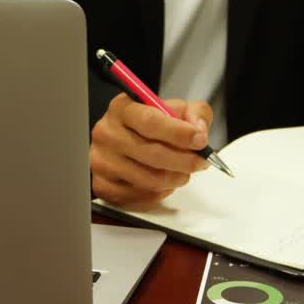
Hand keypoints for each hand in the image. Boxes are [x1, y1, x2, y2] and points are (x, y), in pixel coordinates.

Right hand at [90, 93, 212, 205]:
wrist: (122, 140)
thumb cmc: (148, 125)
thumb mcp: (174, 108)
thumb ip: (194, 113)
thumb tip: (199, 130)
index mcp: (122, 109)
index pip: (151, 122)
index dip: (180, 134)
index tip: (200, 140)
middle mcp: (107, 134)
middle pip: (153, 154)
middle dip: (185, 160)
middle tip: (202, 161)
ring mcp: (102, 162)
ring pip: (151, 179)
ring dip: (177, 178)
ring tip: (184, 171)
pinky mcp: (103, 185)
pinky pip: (142, 195)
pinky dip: (162, 191)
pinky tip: (166, 180)